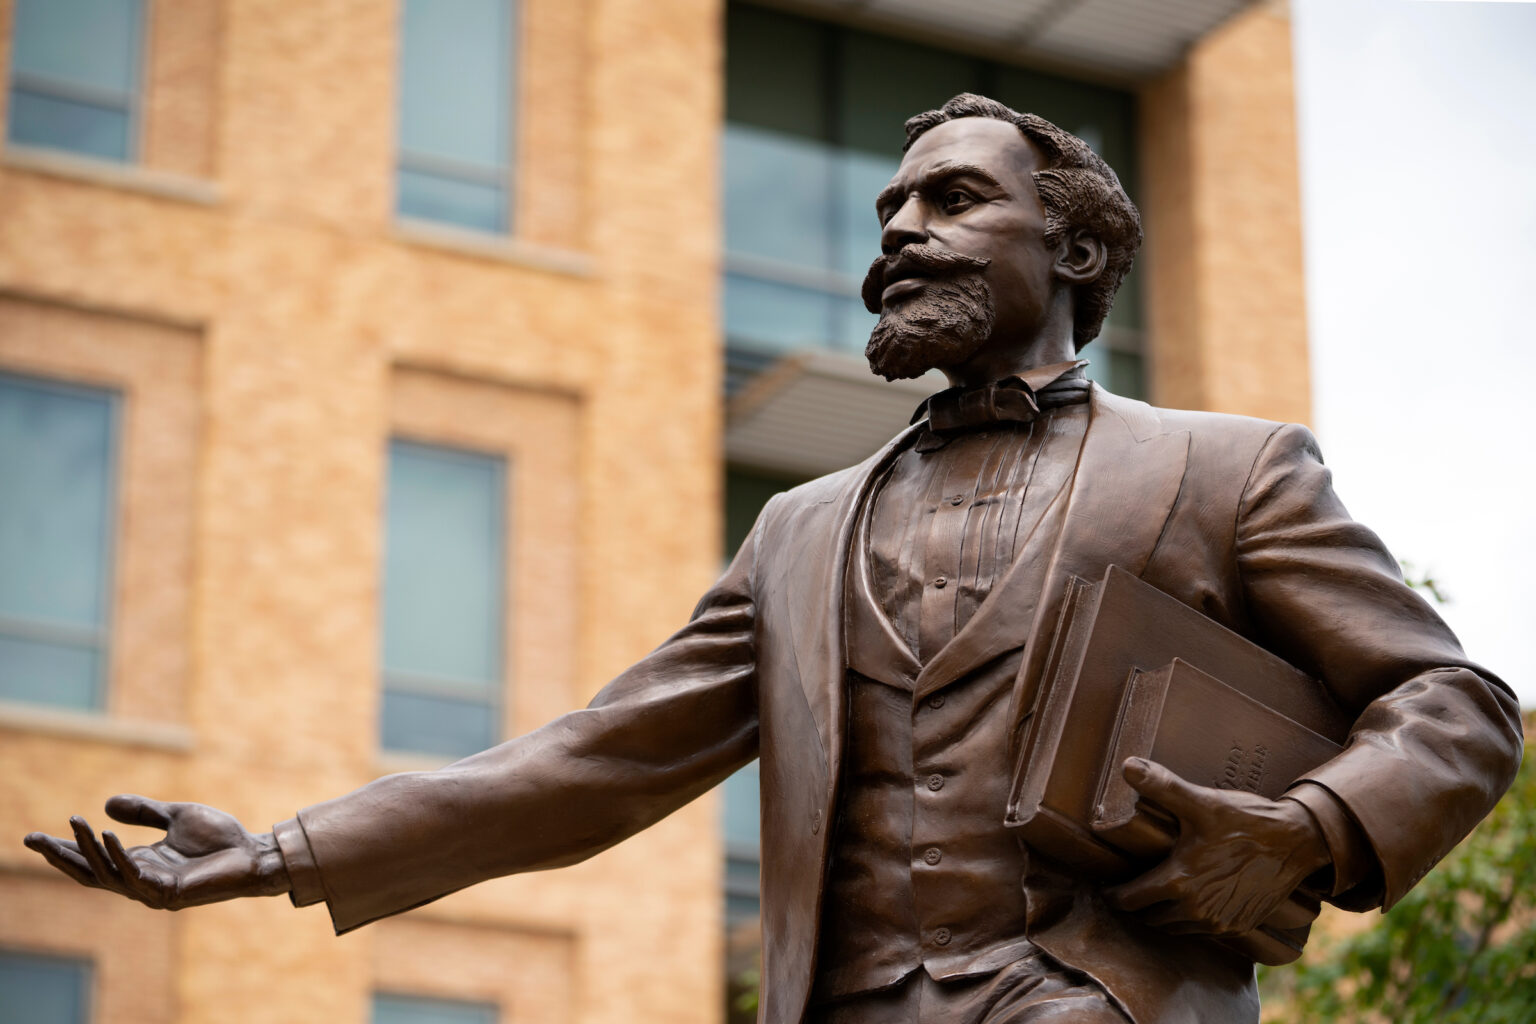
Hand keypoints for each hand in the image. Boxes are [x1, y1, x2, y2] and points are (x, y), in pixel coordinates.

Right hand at [23, 795, 289, 908]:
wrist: (254, 853)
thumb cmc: (221, 838)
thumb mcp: (177, 817)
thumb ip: (144, 812)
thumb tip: (106, 804)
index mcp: (140, 862)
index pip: (92, 860)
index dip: (64, 850)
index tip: (34, 837)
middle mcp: (140, 879)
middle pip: (89, 872)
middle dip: (60, 856)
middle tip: (31, 839)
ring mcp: (152, 889)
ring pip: (108, 872)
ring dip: (88, 848)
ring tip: (76, 821)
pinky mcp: (168, 893)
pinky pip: (135, 875)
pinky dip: (119, 855)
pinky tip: (107, 834)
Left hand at [1105, 758, 1329, 935]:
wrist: (1297, 843)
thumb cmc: (1246, 821)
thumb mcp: (1201, 802)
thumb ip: (1162, 787)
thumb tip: (1127, 766)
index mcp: (1179, 882)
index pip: (1129, 900)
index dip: (1113, 894)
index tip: (1106, 886)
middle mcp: (1195, 909)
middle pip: (1148, 917)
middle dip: (1134, 905)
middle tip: (1127, 887)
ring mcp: (1217, 922)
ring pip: (1173, 927)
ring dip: (1160, 914)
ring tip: (1154, 893)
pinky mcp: (1237, 926)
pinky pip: (1200, 931)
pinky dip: (1186, 920)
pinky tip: (1186, 900)